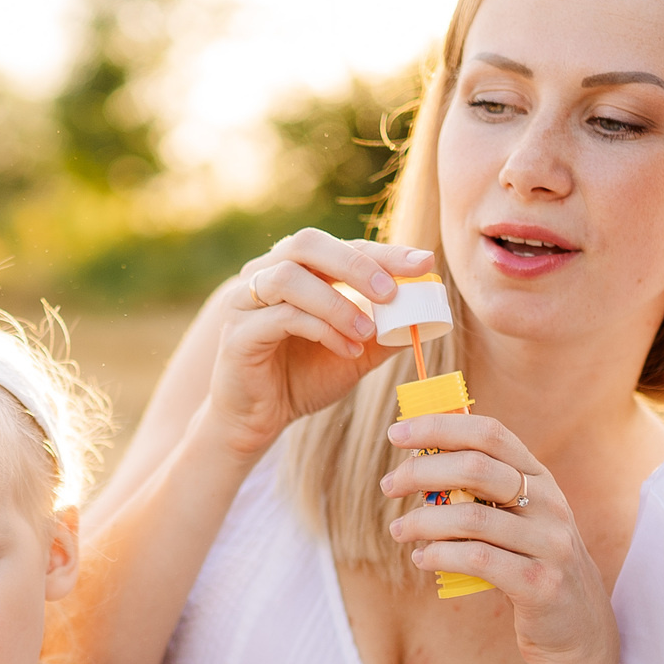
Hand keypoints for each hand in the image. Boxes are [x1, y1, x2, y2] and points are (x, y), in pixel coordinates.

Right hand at [200, 231, 432, 459]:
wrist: (258, 420)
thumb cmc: (303, 379)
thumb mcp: (355, 353)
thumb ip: (384, 333)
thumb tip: (426, 316)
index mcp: (298, 269)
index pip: (343, 247)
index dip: (385, 252)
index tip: (424, 263)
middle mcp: (266, 274)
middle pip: (308, 244)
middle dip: (355, 264)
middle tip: (391, 292)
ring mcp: (245, 301)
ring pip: (289, 277)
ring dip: (337, 303)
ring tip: (367, 332)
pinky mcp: (238, 334)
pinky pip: (280, 317)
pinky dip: (321, 329)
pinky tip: (346, 350)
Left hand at [381, 410, 613, 663]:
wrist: (579, 626)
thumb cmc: (532, 563)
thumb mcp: (519, 518)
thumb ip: (483, 491)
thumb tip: (420, 461)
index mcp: (540, 478)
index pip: (489, 434)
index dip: (439, 427)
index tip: (396, 434)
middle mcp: (550, 503)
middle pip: (476, 468)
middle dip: (422, 472)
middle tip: (389, 487)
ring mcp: (549, 543)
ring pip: (471, 517)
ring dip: (423, 521)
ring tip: (399, 530)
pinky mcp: (540, 584)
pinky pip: (478, 560)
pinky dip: (440, 556)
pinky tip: (421, 559)